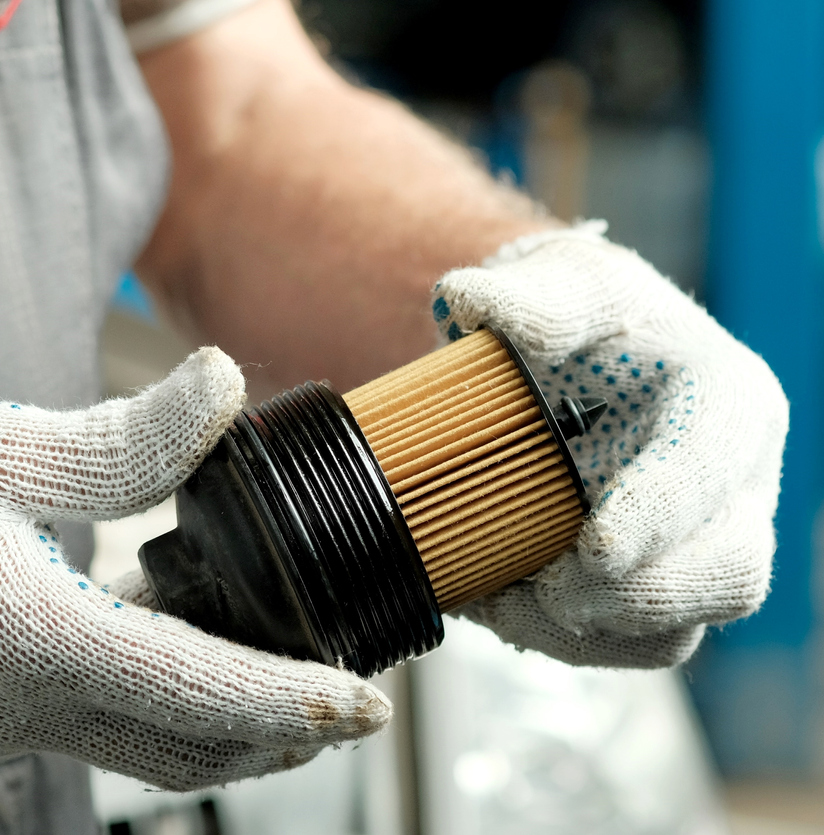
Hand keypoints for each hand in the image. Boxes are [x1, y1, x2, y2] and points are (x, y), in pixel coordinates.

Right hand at [0, 349, 389, 789]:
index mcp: (32, 643)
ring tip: (289, 671)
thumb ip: (128, 438)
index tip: (370, 700)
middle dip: (280, 730)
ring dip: (226, 722)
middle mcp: (19, 704)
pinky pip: (101, 722)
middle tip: (350, 688)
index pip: (200, 694)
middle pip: (188, 747)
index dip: (296, 702)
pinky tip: (188, 637)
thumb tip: (227, 387)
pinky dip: (165, 702)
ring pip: (148, 746)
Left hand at [430, 223, 787, 666]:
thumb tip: (471, 301)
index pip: (711, 470)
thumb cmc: (573, 316)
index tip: (593, 547)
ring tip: (500, 597)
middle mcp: (732, 488)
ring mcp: (700, 547)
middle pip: (727, 572)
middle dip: (632, 594)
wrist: (553, 364)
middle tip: (543, 588)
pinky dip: (558, 639)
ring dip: (583, 629)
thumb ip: (532, 297)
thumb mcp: (561, 283)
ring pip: (676, 628)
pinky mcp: (656, 590)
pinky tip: (495, 601)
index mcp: (724, 406)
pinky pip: (627, 646)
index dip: (660, 515)